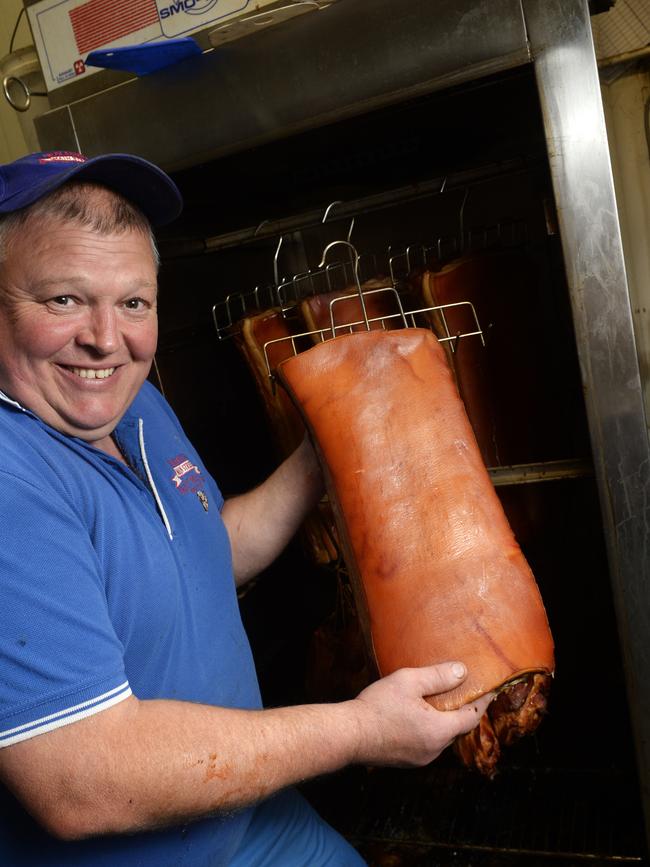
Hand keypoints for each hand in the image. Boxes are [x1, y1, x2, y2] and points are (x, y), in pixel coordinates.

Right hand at [350, 661, 492, 766]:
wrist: (349, 735)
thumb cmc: (378, 706)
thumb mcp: (409, 681)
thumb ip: (438, 676)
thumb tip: (462, 671)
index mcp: (439, 730)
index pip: (471, 717)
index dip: (482, 703)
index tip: (490, 691)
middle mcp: (434, 750)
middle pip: (457, 729)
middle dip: (460, 711)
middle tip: (460, 692)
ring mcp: (420, 759)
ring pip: (441, 738)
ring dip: (442, 721)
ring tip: (436, 702)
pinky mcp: (406, 761)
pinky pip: (426, 744)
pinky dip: (429, 730)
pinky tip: (416, 717)